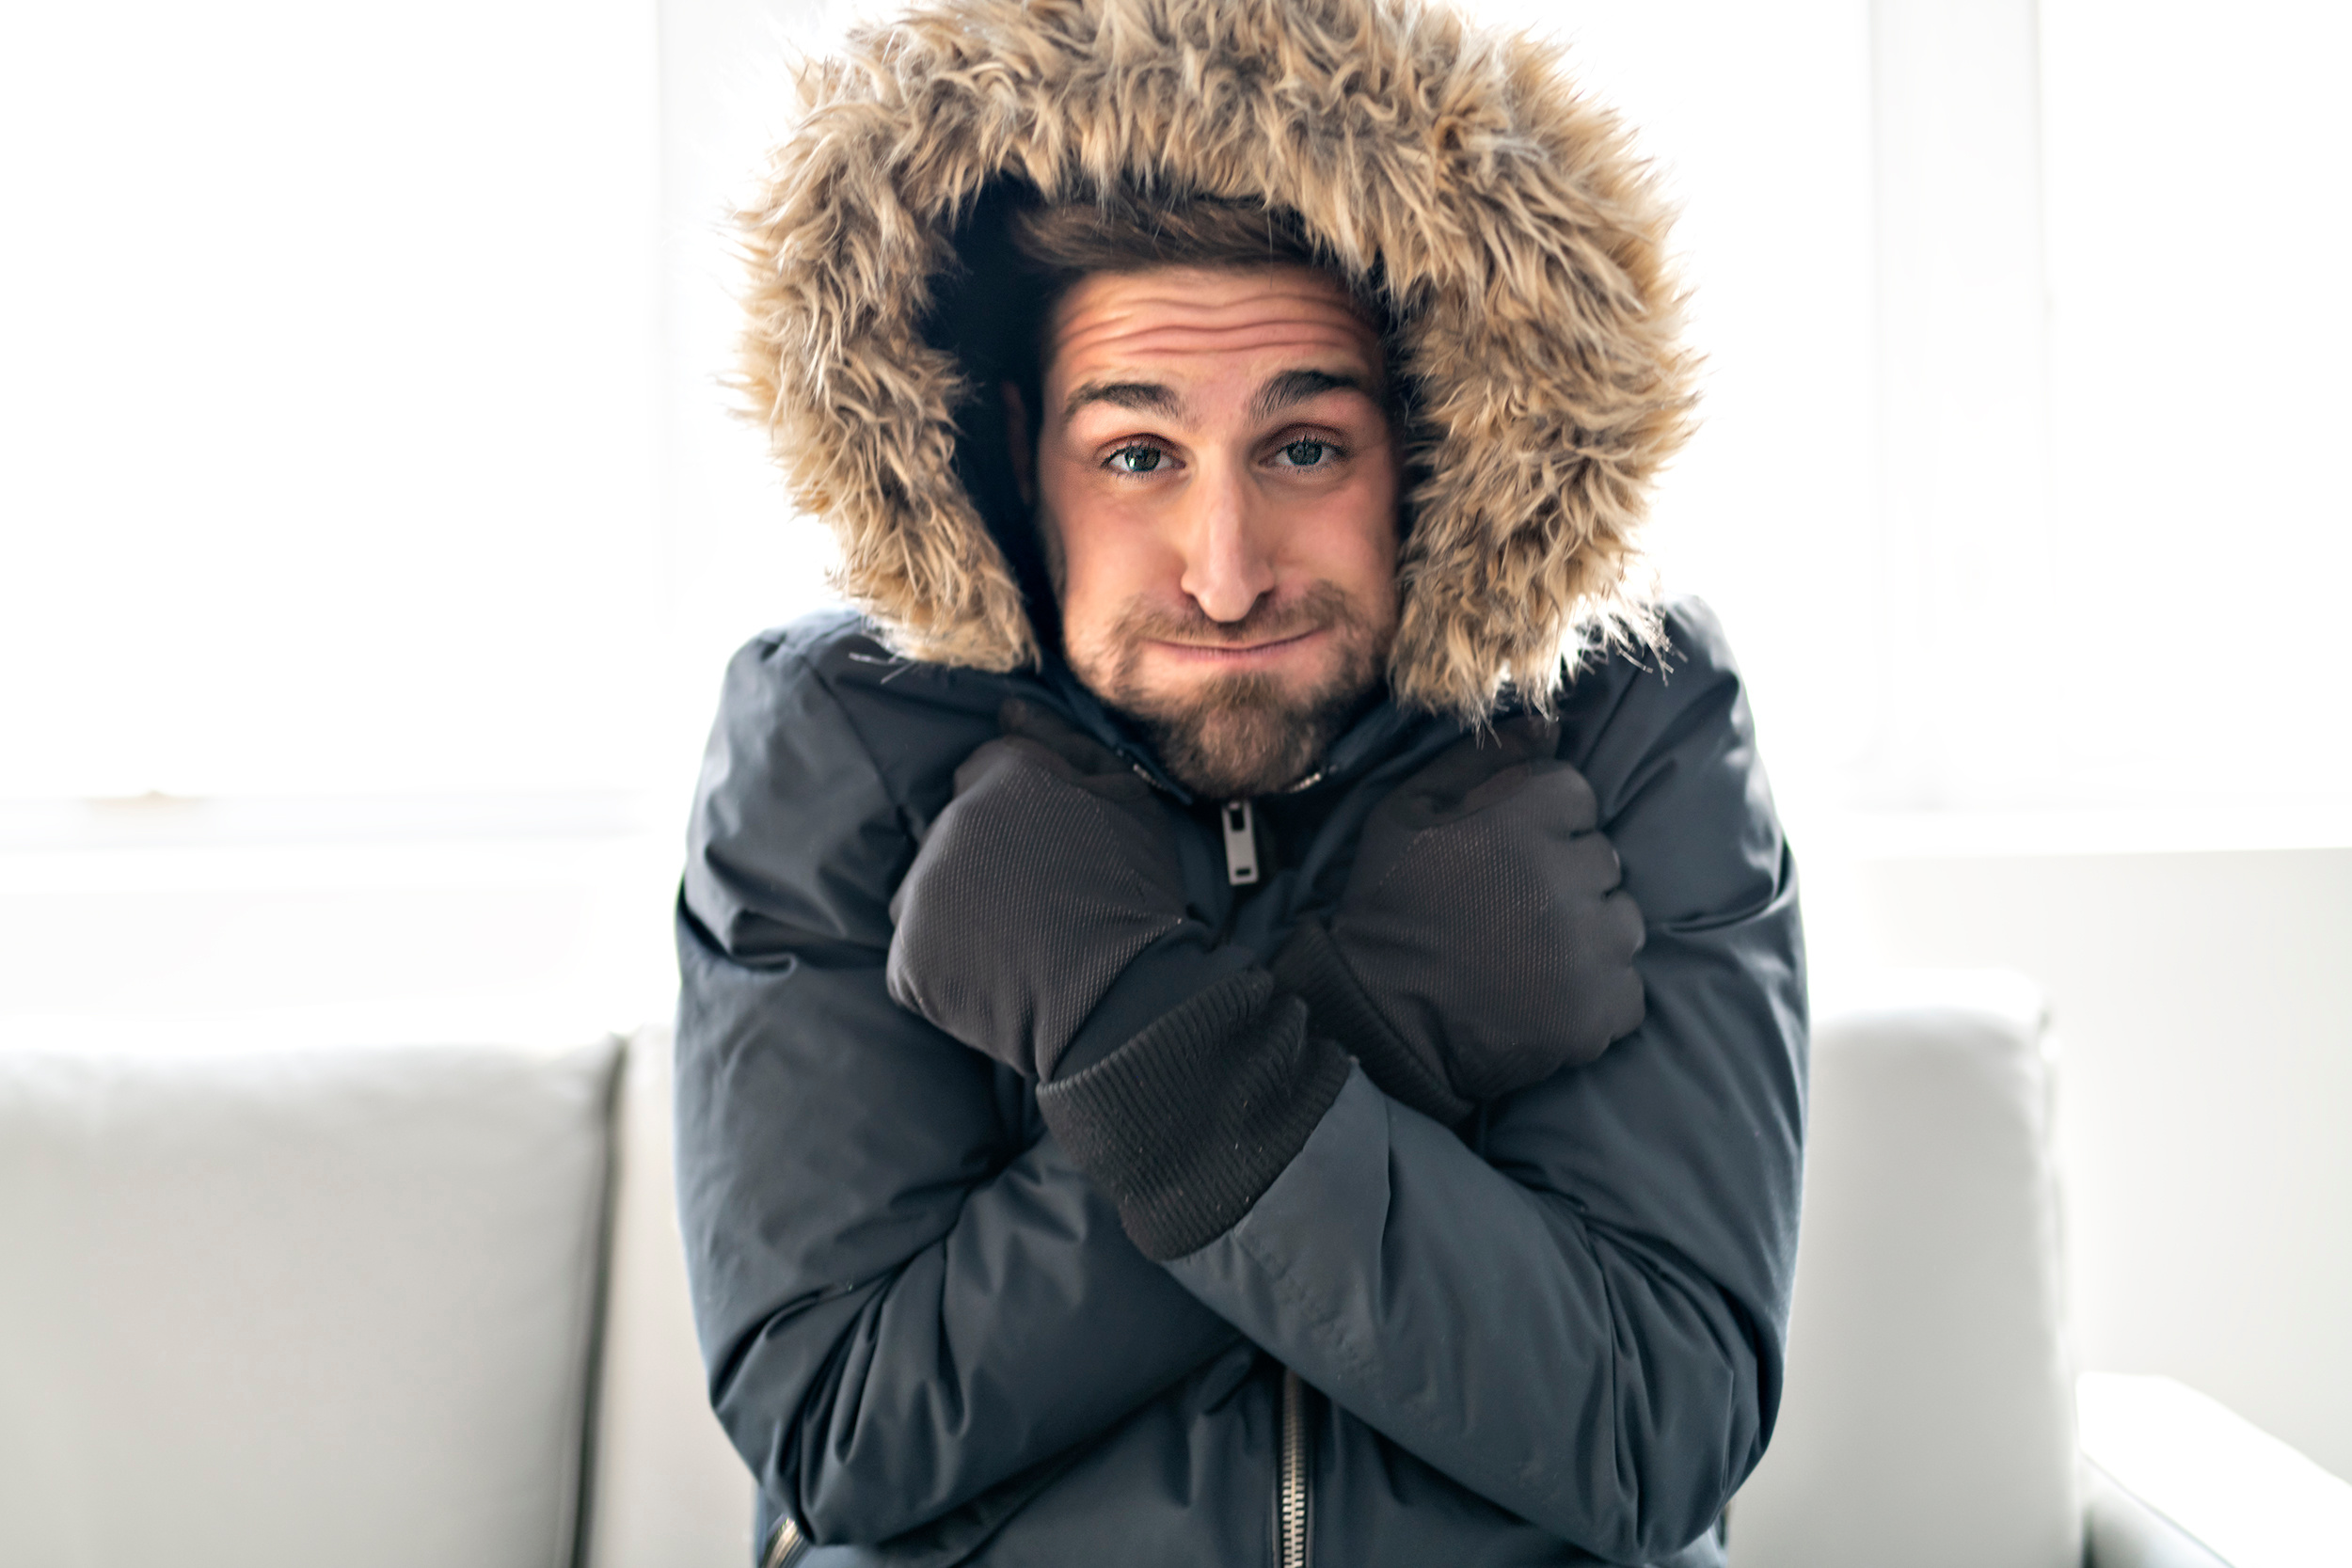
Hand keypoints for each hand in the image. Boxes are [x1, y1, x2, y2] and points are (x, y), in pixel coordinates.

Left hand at [886, 699, 1189, 1079]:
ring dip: (957, 906)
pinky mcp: (907, 961)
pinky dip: (946, 964)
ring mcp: (921, 895)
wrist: (1122, 998)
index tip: (1047, 846)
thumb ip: (1062, 744)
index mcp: (1001, 777)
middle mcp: (949, 826)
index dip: (1017, 809)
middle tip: (1038, 898)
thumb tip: (1008, 710)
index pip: (983, 772)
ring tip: (1014, 940)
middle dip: (986, 856)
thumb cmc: (1135, 894)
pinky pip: (917, 952)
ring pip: (925, 889)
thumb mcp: (1127, 798)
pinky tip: (995, 972)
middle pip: (951, 831)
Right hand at [1273, 716, 1645, 1121]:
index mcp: (1520, 819)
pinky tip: (1545, 996)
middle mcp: (1563, 878)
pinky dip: (1596, 995)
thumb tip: (1552, 723)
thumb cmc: (1391, 905)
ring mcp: (1585, 950)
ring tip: (1531, 955)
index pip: (1576, 795)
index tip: (1506, 857)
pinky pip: (1627, 990)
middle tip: (1514, 910)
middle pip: (1603, 859)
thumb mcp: (1408, 811)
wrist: (1378, 1019)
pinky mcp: (1596, 1012)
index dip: (1543, 824)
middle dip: (1567, 878)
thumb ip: (1481, 760)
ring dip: (1588, 935)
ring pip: (1622, 923)